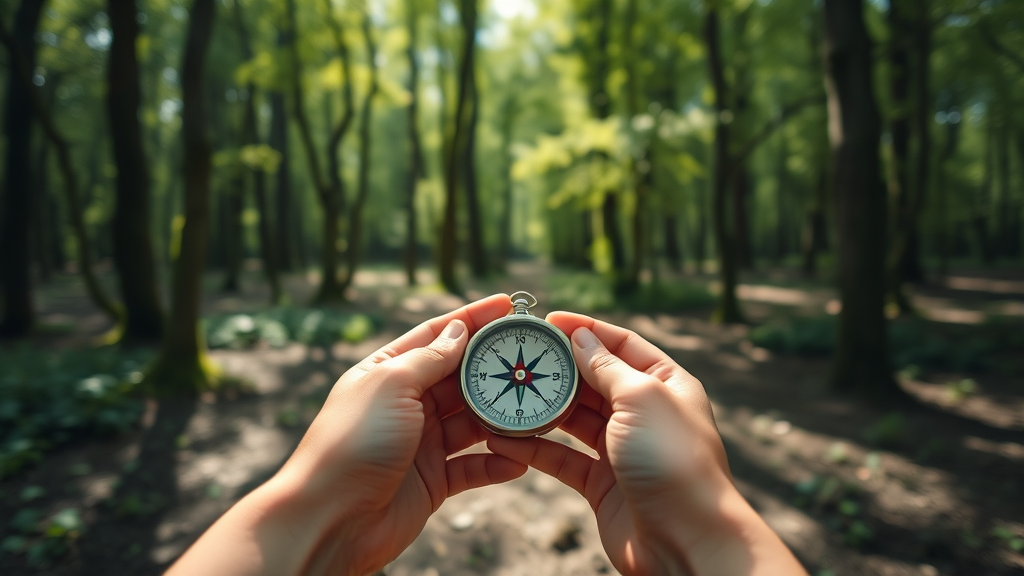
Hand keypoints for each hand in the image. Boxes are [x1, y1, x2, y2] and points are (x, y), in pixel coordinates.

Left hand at [167, 294, 527, 575]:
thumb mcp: (390, 386)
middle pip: (461, 378)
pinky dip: (497, 463)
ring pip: (473, 422)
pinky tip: (521, 459)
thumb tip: (459, 331)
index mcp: (388, 372)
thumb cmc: (352, 443)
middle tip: (536, 358)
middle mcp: (406, 404)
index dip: (472, 319)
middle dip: (496, 368)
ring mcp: (421, 442)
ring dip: (503, 417)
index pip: (436, 335)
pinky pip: (474, 466)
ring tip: (537, 409)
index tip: (509, 305)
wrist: (330, 519)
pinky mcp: (433, 480)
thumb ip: (429, 359)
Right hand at [488, 312, 806, 575]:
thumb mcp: (641, 397)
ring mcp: (621, 450)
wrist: (686, 540)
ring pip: (573, 420)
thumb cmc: (672, 460)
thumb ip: (606, 366)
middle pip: (593, 380)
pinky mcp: (601, 484)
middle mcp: (644, 413)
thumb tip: (579, 336)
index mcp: (665, 384)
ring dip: (541, 408)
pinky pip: (561, 458)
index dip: (585, 330)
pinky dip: (534, 448)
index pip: (621, 344)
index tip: (547, 322)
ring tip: (505, 395)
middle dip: (557, 369)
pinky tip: (504, 438)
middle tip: (517, 358)